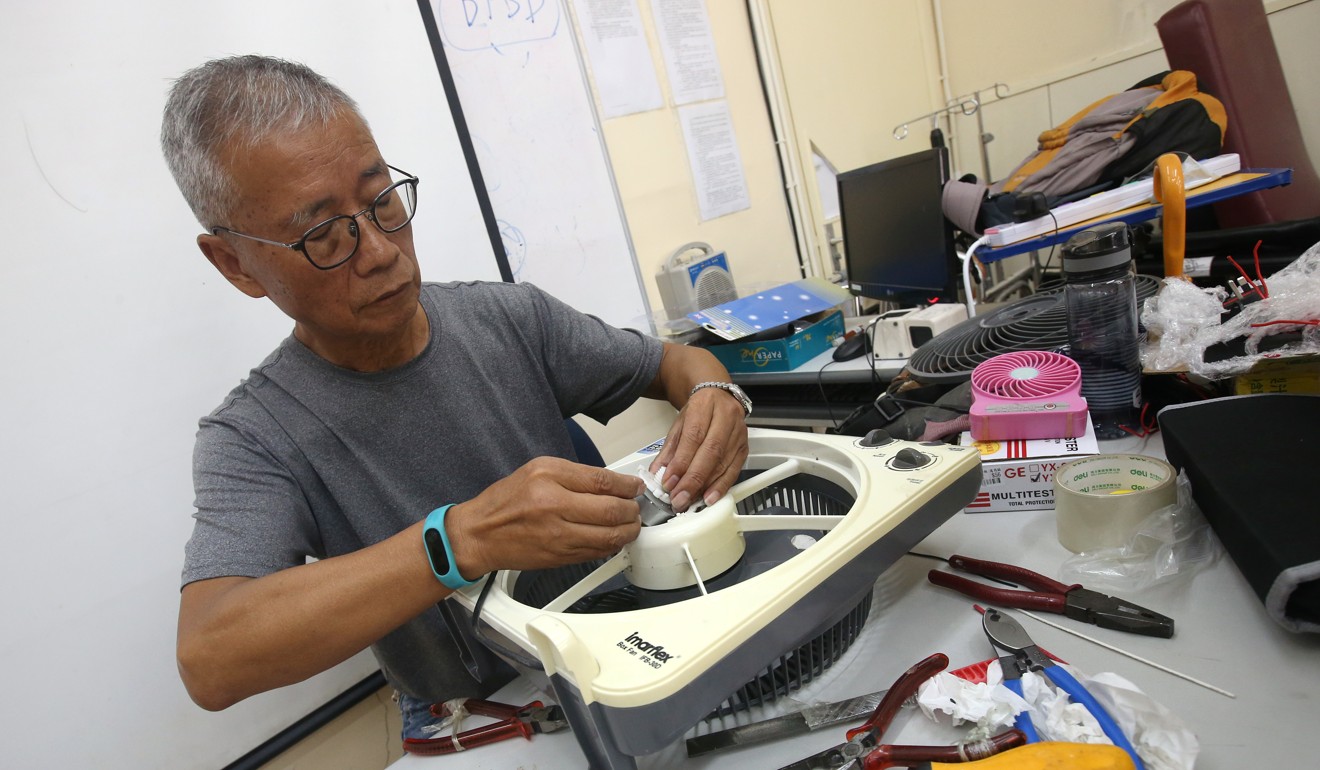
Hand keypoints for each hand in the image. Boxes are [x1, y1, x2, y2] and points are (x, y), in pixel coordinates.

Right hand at [446, 457, 643, 576]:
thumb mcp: (537, 470)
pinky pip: (597, 553)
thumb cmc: (506, 501)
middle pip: (612, 511)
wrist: (479, 535)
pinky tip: (613, 537)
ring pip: (610, 536)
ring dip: (628, 531)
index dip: (627, 485)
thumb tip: (610, 483)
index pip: (601, 481)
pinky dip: (611, 545)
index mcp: (549, 478)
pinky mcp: (560, 557)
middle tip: (636, 507)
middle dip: (633, 510)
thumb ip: (575, 475)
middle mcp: (554, 507)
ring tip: (630, 524)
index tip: (636, 487)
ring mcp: (558, 536)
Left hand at [648, 386, 748, 511]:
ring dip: (705, 486)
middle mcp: (726, 417)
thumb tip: (658, 473)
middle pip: (711, 452)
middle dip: (693, 479)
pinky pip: (734, 470)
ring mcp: (738, 433)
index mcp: (705, 405)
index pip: (693, 437)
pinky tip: (710, 497)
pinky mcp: (745, 447)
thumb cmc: (699, 411)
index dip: (681, 462)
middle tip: (679, 497)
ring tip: (690, 501)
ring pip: (724, 463)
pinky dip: (721, 486)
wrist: (718, 397)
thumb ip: (669, 449)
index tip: (669, 482)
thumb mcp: (679, 424)